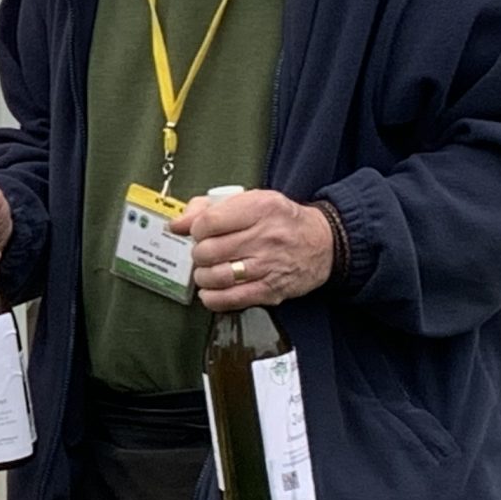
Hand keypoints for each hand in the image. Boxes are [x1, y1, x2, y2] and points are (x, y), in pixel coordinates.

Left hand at [179, 189, 331, 310]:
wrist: (323, 243)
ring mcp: (269, 266)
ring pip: (216, 276)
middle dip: (198, 253)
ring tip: (208, 270)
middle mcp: (265, 237)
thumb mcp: (251, 200)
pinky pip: (230, 299)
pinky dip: (212, 298)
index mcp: (260, 208)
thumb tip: (177, 224)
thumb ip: (209, 207)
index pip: (209, 222)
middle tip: (204, 253)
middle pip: (208, 251)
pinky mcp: (271, 290)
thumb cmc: (280, 220)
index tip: (199, 232)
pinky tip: (211, 290)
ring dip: (203, 276)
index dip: (195, 229)